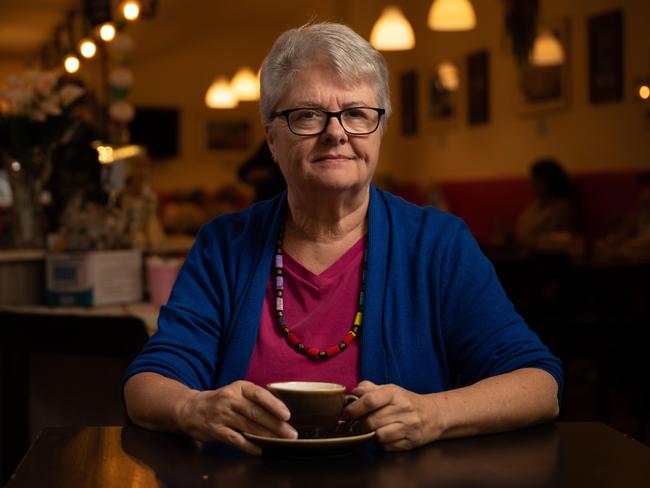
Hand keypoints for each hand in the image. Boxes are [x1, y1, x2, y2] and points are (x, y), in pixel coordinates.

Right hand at [177, 380, 297, 454]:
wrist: (193, 408)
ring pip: (248, 426)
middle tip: (290, 434)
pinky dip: (248, 445)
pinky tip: (259, 449)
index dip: (274, 405)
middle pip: (256, 413)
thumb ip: (255, 399)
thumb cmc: (223, 400)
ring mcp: (222, 414)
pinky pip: (235, 439)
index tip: (287, 415)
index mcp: (239, 387)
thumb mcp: (238, 391)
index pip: (259, 394)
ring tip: (280, 442)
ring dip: (266, 436)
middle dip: (275, 425)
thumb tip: (281, 410)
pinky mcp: (216, 430)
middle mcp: (230, 399)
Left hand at [344, 381, 439, 450]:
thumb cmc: (406, 401)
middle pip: (371, 421)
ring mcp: (408, 427)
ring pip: (378, 436)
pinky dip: (381, 443)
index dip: (354, 408)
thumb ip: (369, 388)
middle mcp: (402, 409)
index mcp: (394, 393)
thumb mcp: (389, 389)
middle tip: (354, 425)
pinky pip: (387, 447)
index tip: (346, 413)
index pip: (369, 400)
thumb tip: (353, 392)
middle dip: (358, 425)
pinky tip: (384, 436)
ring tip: (370, 430)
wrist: (434, 414)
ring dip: (369, 435)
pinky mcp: (411, 442)